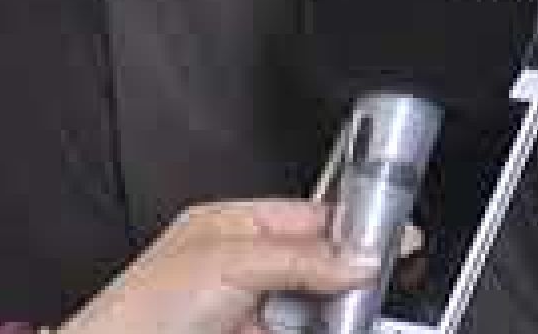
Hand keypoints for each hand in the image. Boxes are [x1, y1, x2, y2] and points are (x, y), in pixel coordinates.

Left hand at [57, 199, 376, 333]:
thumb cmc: (142, 310)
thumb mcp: (229, 263)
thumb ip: (300, 258)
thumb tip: (358, 258)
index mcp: (234, 226)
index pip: (309, 215)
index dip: (352, 225)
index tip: (394, 238)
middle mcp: (244, 267)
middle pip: (319, 266)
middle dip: (350, 275)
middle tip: (378, 284)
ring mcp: (251, 311)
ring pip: (317, 309)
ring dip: (341, 313)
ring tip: (360, 313)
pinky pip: (305, 331)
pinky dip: (325, 328)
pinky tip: (337, 325)